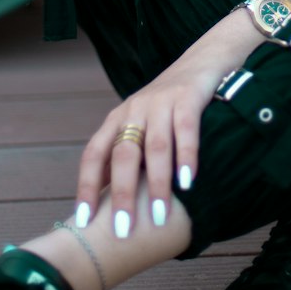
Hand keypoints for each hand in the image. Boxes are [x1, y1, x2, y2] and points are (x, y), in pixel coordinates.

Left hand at [75, 49, 227, 236]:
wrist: (204, 59)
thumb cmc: (170, 103)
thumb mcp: (142, 125)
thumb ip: (129, 155)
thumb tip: (113, 205)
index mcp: (117, 118)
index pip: (94, 154)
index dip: (87, 186)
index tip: (85, 220)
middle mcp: (134, 109)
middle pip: (123, 155)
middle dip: (122, 195)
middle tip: (125, 230)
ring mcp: (161, 101)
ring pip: (155, 148)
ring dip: (157, 184)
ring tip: (160, 216)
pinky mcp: (188, 96)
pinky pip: (185, 130)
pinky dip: (186, 157)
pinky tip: (188, 181)